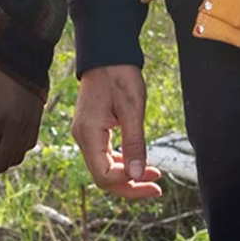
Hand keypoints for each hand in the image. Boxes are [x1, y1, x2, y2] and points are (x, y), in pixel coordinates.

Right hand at [72, 64, 164, 199]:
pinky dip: (121, 163)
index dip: (129, 184)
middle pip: (103, 177)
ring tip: (154, 175)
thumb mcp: (133, 109)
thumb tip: (137, 175)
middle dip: (130, 185)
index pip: (104, 176)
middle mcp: (83, 138)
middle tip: (157, 186)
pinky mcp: (92, 130)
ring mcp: (85, 134)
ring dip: (127, 175)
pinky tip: (138, 162)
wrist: (107, 53)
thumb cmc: (119, 75)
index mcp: (89, 134)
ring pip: (104, 168)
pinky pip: (104, 155)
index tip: (154, 180)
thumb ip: (134, 144)